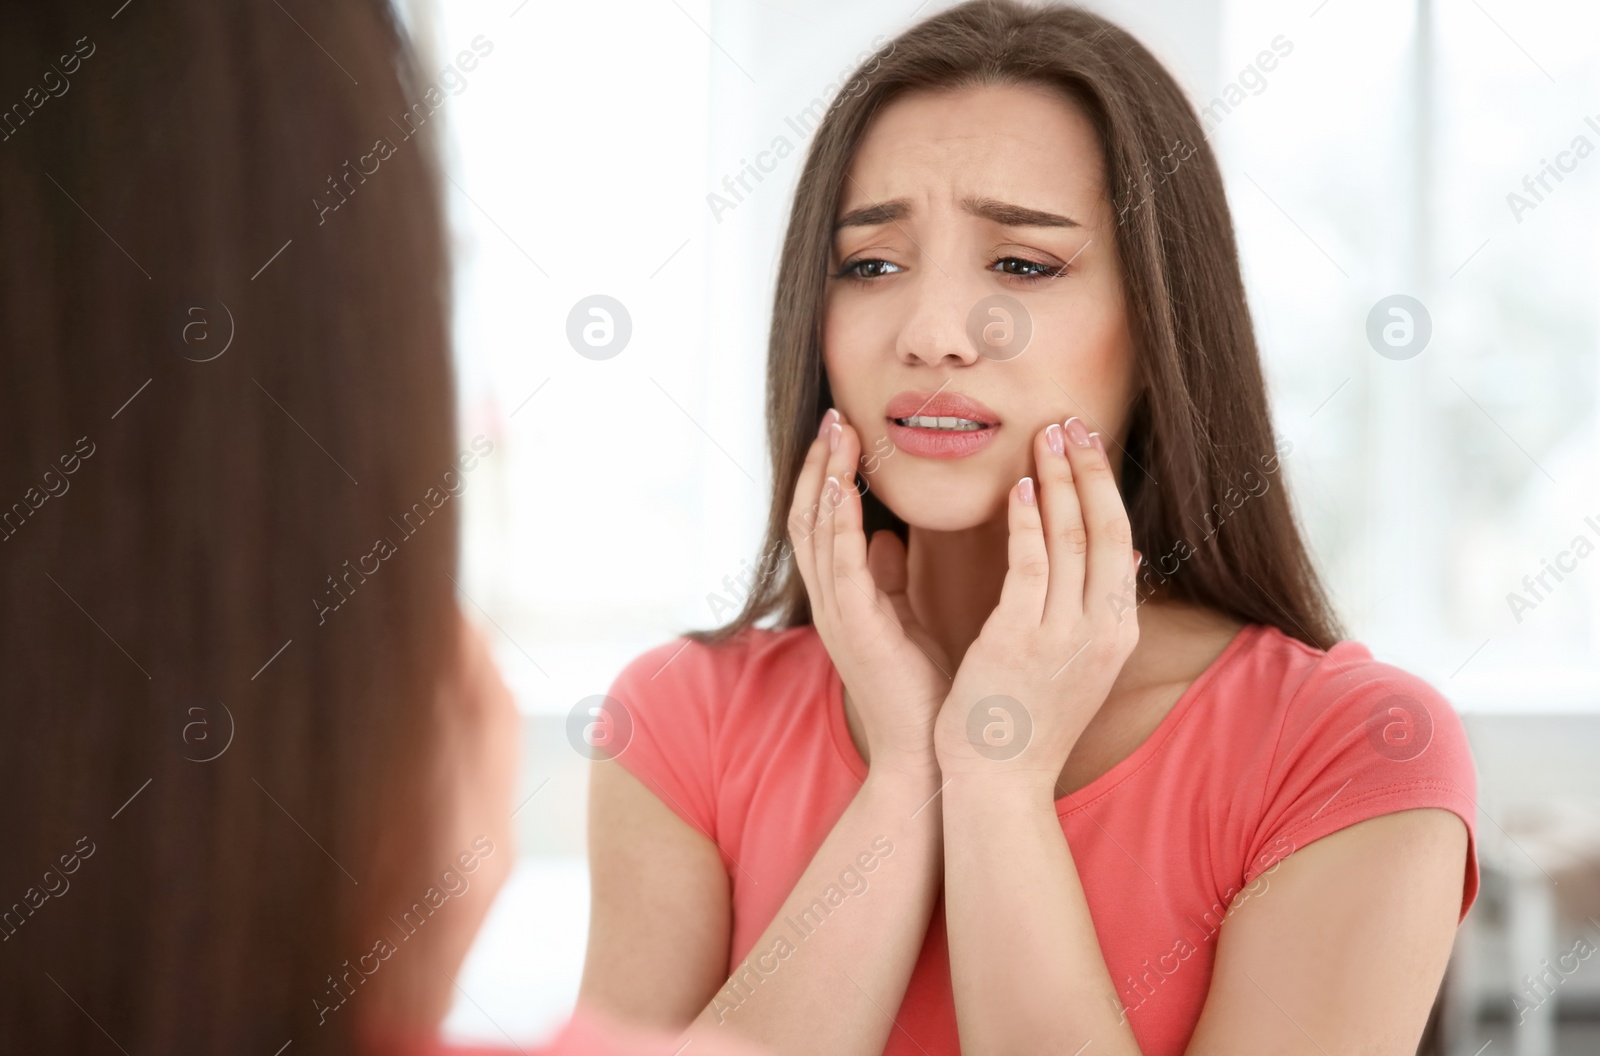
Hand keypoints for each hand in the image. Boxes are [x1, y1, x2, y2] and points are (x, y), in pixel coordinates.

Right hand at [790, 408, 951, 778]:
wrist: (927, 753)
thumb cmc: (923, 689)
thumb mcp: (906, 620)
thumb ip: (888, 579)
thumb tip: (885, 536)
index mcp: (844, 597)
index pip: (824, 522)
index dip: (829, 474)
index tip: (845, 428)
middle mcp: (831, 601)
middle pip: (809, 517)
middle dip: (820, 464)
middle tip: (833, 415)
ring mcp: (837, 615)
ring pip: (816, 532)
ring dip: (824, 479)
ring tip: (836, 433)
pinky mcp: (855, 630)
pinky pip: (838, 566)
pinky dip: (837, 523)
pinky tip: (843, 489)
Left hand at [933, 416, 1139, 786]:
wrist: (999, 784)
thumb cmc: (1025, 722)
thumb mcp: (1076, 664)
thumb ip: (1091, 611)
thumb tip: (1115, 559)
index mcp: (1115, 633)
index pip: (1120, 543)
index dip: (1105, 489)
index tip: (1088, 447)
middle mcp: (1100, 630)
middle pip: (1106, 529)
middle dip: (1090, 470)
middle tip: (1073, 422)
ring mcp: (1064, 636)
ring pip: (1071, 538)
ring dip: (1059, 480)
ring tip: (1047, 435)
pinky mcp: (1020, 640)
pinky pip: (1029, 565)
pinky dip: (1028, 519)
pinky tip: (1018, 485)